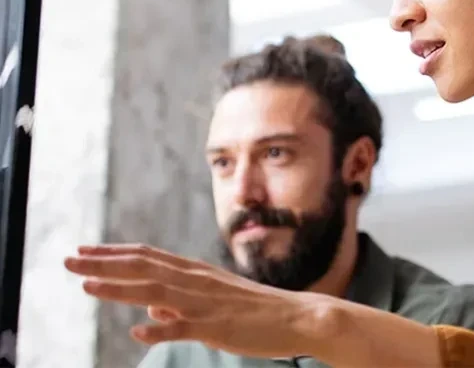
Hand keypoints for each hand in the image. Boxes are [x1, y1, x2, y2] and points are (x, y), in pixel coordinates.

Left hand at [63, 244, 332, 358]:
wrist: (297, 317)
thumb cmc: (255, 311)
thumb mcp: (214, 301)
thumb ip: (179, 303)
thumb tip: (149, 308)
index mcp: (196, 272)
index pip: (147, 256)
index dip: (113, 253)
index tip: (83, 250)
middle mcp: (197, 281)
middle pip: (143, 267)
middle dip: (104, 263)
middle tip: (68, 259)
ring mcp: (206, 303)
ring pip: (155, 291)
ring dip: (119, 288)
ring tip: (86, 284)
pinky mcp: (217, 326)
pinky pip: (184, 327)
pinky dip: (160, 328)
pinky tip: (137, 331)